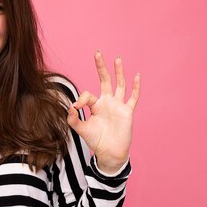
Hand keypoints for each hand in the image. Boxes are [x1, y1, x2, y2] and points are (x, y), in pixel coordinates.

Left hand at [66, 51, 139, 173]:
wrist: (109, 153)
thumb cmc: (95, 141)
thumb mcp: (81, 129)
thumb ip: (73, 120)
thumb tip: (69, 107)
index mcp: (95, 105)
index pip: (87, 94)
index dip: (80, 99)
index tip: (75, 108)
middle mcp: (107, 102)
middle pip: (104, 80)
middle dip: (101, 67)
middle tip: (97, 53)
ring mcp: (118, 106)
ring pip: (119, 85)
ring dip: (118, 72)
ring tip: (117, 59)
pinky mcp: (127, 112)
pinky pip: (133, 97)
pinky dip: (136, 87)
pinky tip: (136, 76)